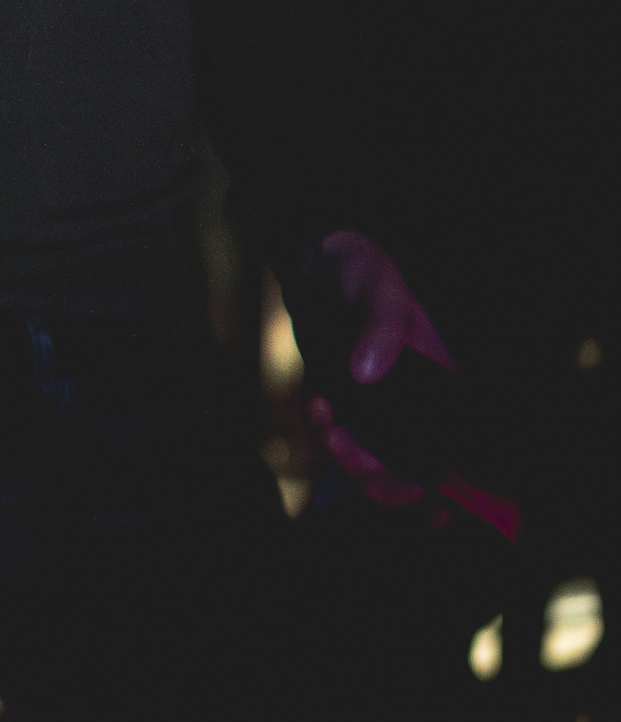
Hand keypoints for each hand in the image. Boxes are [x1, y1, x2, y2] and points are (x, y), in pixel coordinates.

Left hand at [307, 229, 454, 506]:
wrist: (317, 268)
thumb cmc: (364, 274)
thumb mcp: (381, 290)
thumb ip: (381, 327)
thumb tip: (367, 374)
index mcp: (440, 386)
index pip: (460, 448)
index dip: (454, 488)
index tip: (435, 508)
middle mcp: (412, 407)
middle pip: (415, 470)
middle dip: (391, 485)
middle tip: (366, 473)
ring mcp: (375, 411)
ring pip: (373, 463)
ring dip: (351, 463)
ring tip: (331, 431)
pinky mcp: (340, 407)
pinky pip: (335, 439)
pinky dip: (324, 434)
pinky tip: (318, 404)